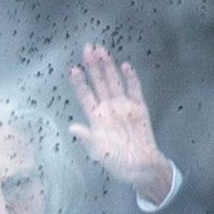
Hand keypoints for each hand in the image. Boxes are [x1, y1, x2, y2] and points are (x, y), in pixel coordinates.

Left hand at [69, 44, 173, 204]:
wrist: (141, 166)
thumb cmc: (117, 161)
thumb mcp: (98, 151)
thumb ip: (86, 138)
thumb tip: (72, 128)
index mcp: (96, 118)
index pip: (86, 96)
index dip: (80, 83)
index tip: (73, 69)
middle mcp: (108, 109)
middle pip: (99, 83)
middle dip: (93, 66)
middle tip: (88, 47)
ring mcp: (124, 106)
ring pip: (114, 82)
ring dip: (108, 67)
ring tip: (102, 51)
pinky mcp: (139, 108)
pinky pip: (135, 90)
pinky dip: (131, 78)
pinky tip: (125, 66)